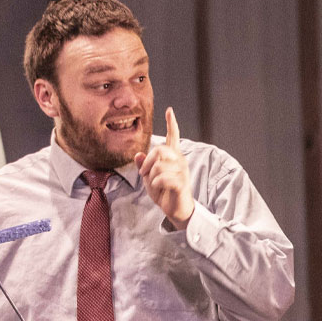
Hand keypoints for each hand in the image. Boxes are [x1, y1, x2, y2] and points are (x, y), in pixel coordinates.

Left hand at [134, 107, 194, 227]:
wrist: (176, 210)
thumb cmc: (164, 193)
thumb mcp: (149, 178)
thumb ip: (144, 166)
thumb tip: (138, 154)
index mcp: (173, 157)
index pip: (173, 137)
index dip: (171, 124)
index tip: (170, 110)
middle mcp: (180, 161)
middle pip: (160, 150)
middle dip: (147, 162)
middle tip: (144, 173)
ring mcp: (183, 172)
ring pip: (159, 166)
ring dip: (151, 177)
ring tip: (155, 185)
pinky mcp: (182, 183)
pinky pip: (162, 179)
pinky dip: (156, 185)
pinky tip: (160, 189)